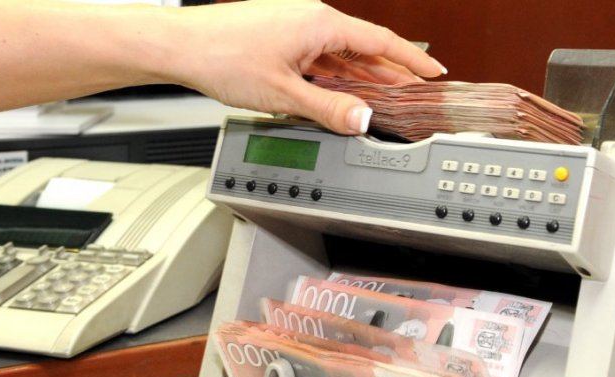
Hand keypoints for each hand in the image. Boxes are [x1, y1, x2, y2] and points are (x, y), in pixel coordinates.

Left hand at [168, 0, 445, 133]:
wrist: (180, 45)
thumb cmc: (223, 56)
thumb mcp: (285, 94)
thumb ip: (329, 109)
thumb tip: (362, 119)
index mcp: (321, 24)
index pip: (382, 42)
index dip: (412, 60)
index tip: (434, 73)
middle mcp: (312, 19)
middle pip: (364, 48)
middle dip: (390, 72)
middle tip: (413, 93)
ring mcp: (295, 26)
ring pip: (341, 54)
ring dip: (361, 76)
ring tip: (381, 98)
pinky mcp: (281, 36)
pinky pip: (320, 56)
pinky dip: (334, 75)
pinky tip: (338, 92)